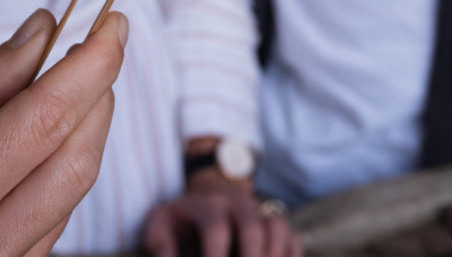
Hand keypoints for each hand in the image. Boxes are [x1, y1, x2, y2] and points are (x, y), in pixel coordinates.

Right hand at [0, 7, 127, 256]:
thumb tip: (42, 32)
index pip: (45, 119)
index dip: (90, 65)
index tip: (113, 24)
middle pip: (76, 158)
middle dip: (99, 92)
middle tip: (100, 43)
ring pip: (75, 191)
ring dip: (89, 127)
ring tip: (77, 82)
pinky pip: (56, 219)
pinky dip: (66, 167)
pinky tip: (53, 137)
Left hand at [143, 179, 302, 256]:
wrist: (203, 201)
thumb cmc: (178, 222)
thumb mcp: (159, 226)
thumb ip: (159, 244)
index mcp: (208, 204)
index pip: (216, 229)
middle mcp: (238, 203)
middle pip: (252, 226)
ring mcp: (260, 212)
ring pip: (277, 227)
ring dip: (273, 255)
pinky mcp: (275, 225)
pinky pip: (293, 238)